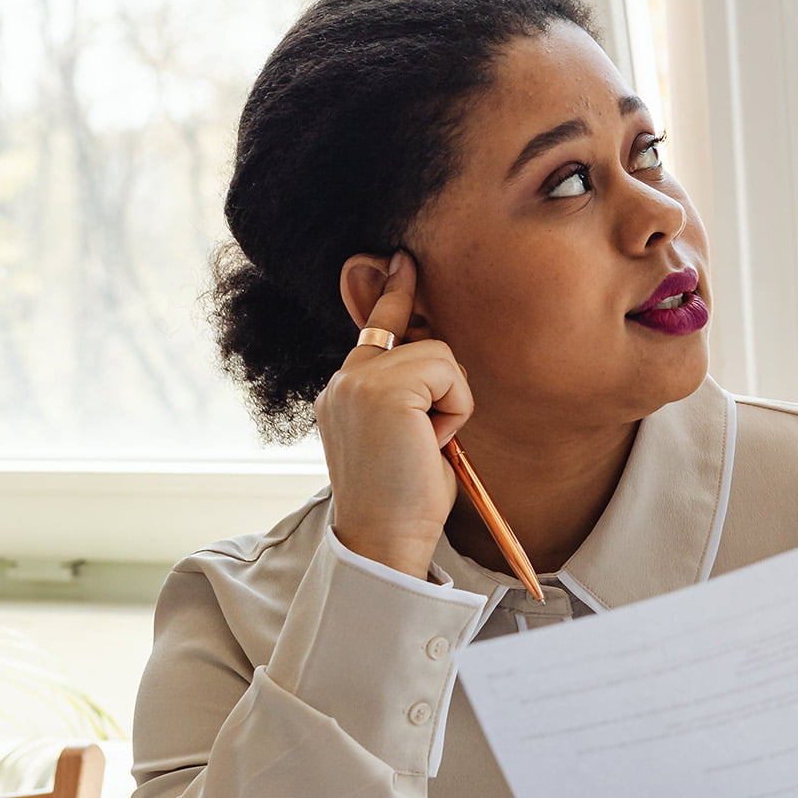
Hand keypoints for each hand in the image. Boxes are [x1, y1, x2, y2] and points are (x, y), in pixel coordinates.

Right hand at [315, 252, 471, 579]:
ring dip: (450, 402)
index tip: (400, 259)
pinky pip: (448, 371)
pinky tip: (430, 442)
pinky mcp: (380, 386)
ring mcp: (357, 379)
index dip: (392, 292)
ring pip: (439, 354)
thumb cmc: (406, 498)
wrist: (385, 538)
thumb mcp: (408, 434)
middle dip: (443, 383)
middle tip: (426, 439)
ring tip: (426, 444)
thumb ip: (411, 393)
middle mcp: (344, 378)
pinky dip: (454, 408)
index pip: (375, 328)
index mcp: (345, 390)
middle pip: (417, 334)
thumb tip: (440, 357)